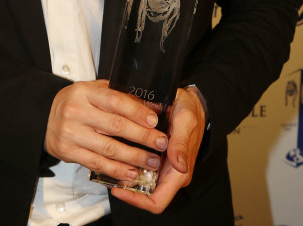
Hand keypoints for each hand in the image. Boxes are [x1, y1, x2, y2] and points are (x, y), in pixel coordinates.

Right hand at [45, 79, 168, 183]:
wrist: (44, 117)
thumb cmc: (75, 102)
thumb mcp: (93, 90)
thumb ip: (118, 96)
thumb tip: (150, 107)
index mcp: (85, 91)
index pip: (115, 101)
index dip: (137, 111)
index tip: (154, 120)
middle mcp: (76, 111)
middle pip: (115, 126)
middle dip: (142, 136)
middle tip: (161, 143)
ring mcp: (71, 133)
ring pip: (108, 148)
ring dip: (133, 157)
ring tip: (151, 161)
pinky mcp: (68, 152)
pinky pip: (97, 163)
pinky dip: (116, 170)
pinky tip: (131, 172)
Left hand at [111, 86, 205, 213]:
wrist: (193, 102)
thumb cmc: (191, 111)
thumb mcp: (186, 121)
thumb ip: (181, 143)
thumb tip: (179, 166)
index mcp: (179, 172)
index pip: (157, 201)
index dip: (137, 201)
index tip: (119, 189)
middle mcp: (171, 173)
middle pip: (146, 195)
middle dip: (127, 190)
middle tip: (109, 176)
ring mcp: (164, 166)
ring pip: (141, 183)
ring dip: (126, 178)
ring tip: (110, 165)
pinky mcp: (158, 158)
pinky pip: (142, 169)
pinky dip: (130, 165)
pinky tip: (118, 156)